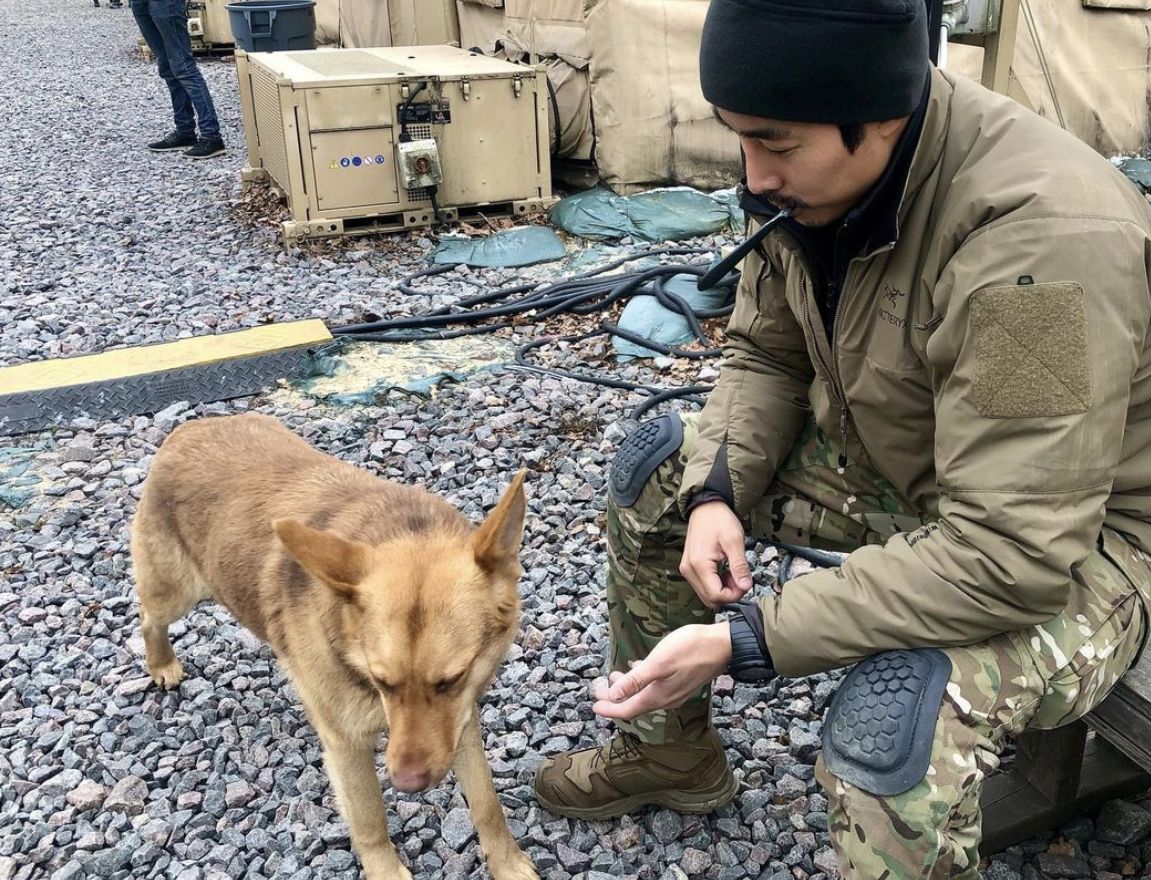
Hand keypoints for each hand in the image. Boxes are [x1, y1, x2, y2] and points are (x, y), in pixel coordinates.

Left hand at [592, 623, 731, 720]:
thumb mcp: (658, 662)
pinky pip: (655, 689)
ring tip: (615, 675)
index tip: (593, 704)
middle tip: (599, 687)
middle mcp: (666, 700)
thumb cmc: (690, 649)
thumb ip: (635, 680)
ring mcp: (675, 693)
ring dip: (628, 689)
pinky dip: (642, 683)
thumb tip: (613, 697)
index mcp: (658, 697)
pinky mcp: (681, 683)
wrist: (723, 645)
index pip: (627, 710)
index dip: (608, 708)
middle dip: (614, 698)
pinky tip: (639, 668)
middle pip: (634, 705)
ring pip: (645, 697)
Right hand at [680, 501, 752, 607]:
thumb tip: (745, 586)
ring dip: (723, 590)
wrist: (706, 507)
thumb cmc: (718, 519)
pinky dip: (716, 584)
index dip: (734, 595)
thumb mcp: (734, 541)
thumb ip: (740, 566)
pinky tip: (725, 572)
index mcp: (699, 564)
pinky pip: (703, 585)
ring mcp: (687, 569)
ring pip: (706, 594)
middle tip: (741, 580)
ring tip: (734, 574)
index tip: (745, 584)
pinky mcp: (689, 568)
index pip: (716, 595)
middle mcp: (689, 570)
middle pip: (709, 598)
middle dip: (729, 594)